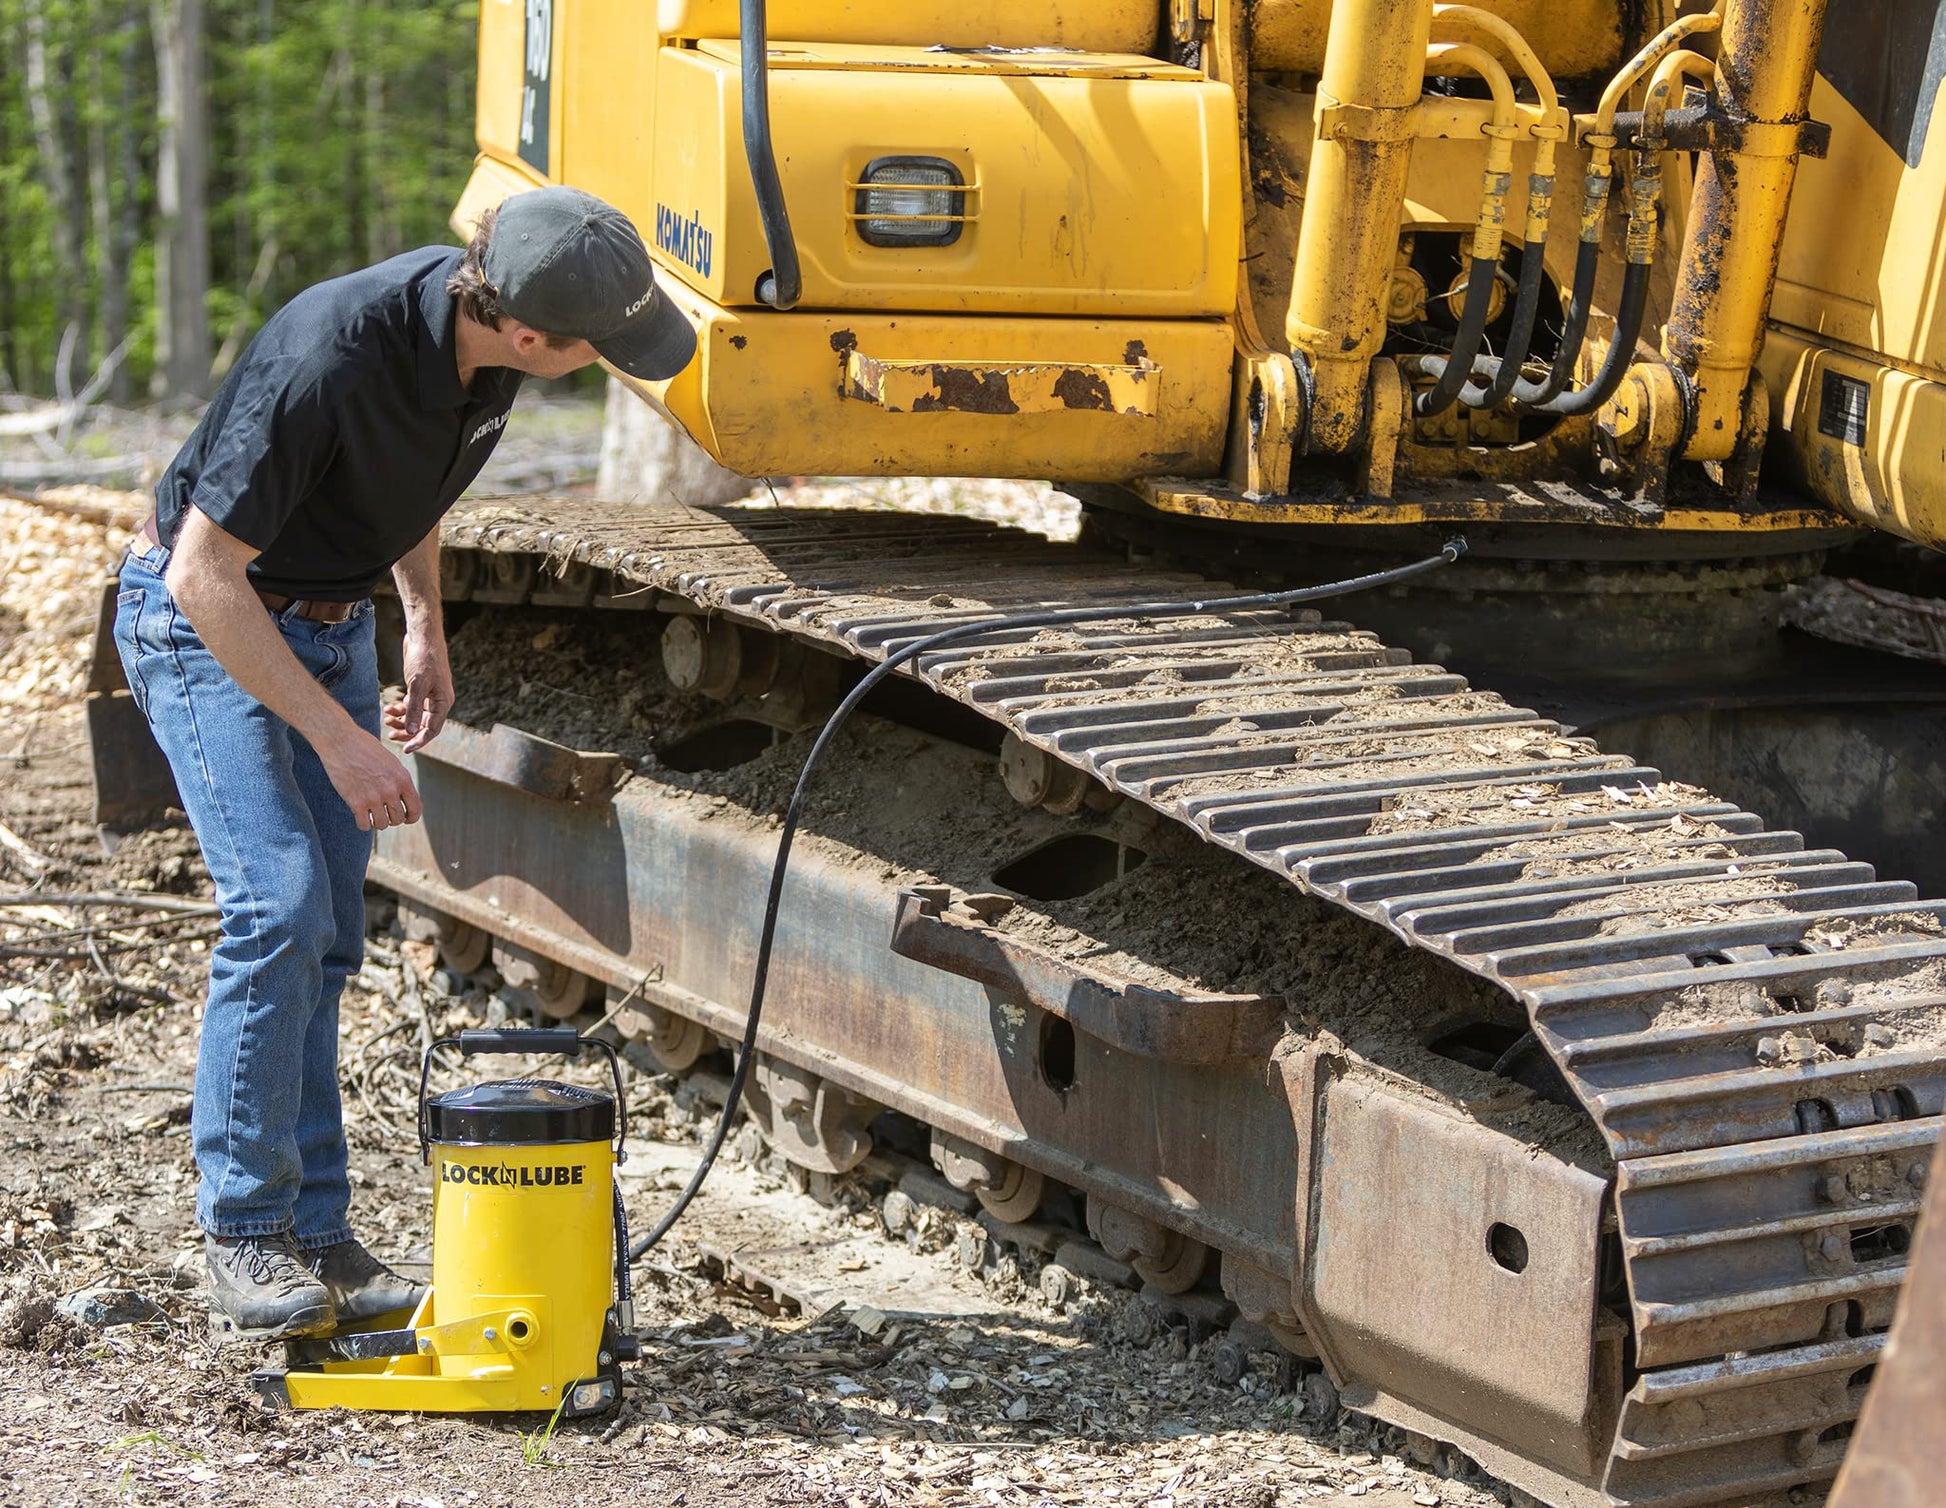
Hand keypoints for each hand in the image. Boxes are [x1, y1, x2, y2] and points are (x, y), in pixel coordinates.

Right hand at [320, 725, 423, 831]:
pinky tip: (360, 815)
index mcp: (403, 779)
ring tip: (371, 813)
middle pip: (398, 819)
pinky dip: (363, 823)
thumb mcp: (391, 762)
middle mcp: (391, 790)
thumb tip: (403, 801)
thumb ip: (399, 781)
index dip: (411, 818)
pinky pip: (364, 825)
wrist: (341, 741)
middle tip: (382, 813)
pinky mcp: (356, 802)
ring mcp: (374, 797)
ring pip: (382, 824)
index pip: (415, 809)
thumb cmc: (365, 749)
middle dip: (391, 818)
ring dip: (377, 822)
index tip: (405, 819)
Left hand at [385, 628, 453, 753]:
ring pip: (416, 718)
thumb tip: (411, 731)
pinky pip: (411, 707)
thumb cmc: (424, 660)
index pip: (432, 729)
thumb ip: (414, 709)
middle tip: (390, 736)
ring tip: (386, 720)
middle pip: (423, 726)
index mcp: (443, 703)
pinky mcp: (421, 690)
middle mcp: (438, 702)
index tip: (405, 749)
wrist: (423, 638)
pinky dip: (400, 709)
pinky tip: (388, 707)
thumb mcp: (417, 685)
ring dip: (401, 721)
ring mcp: (430, 697)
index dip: (419, 741)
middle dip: (407, 732)